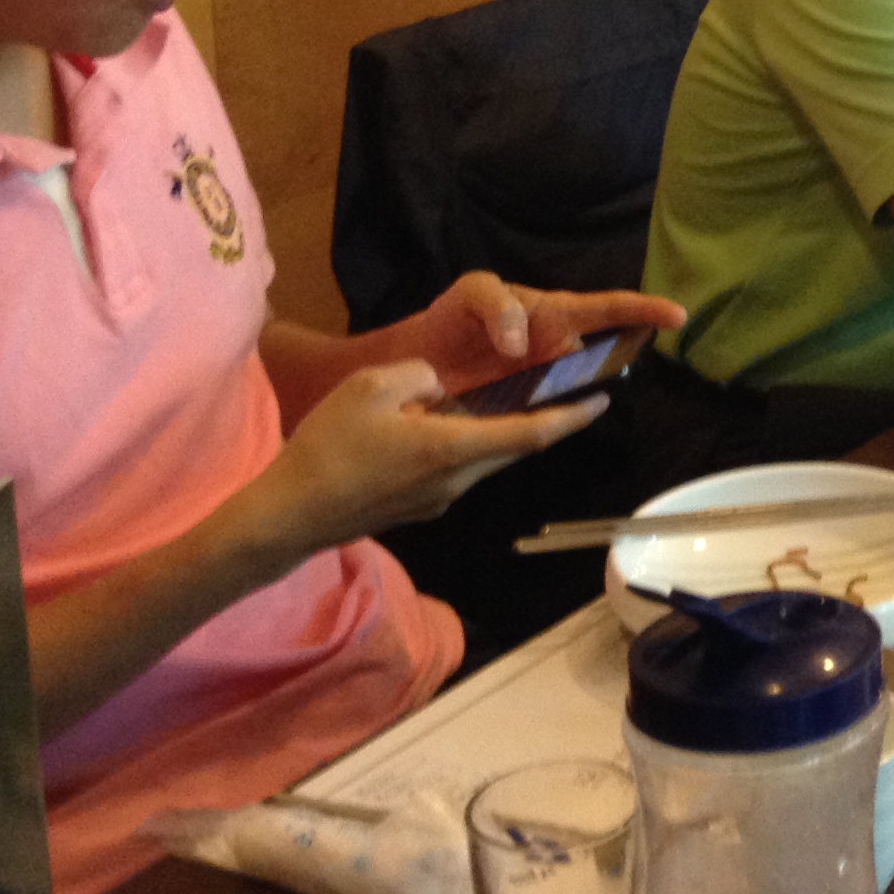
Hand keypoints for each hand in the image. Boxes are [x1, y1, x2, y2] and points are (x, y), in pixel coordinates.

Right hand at [253, 361, 603, 552]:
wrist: (290, 516)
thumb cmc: (328, 449)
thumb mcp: (370, 388)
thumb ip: (418, 376)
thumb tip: (438, 387)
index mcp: (453, 448)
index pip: (530, 434)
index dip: (571, 418)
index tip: (602, 401)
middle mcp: (457, 480)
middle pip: (514, 448)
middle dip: (544, 422)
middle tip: (566, 393)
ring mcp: (439, 499)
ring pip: (484, 460)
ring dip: (499, 434)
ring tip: (503, 403)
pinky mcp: (420, 508)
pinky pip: (456, 471)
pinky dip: (465, 446)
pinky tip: (442, 428)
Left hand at [406, 272, 683, 398]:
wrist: (412, 363)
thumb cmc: (452, 320)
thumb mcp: (472, 293)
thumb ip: (497, 305)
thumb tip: (521, 343)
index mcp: (554, 314)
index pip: (608, 307)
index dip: (643, 309)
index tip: (676, 315)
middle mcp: (559, 349)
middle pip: (607, 349)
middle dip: (627, 350)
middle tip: (635, 356)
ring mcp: (545, 383)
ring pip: (584, 386)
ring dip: (594, 388)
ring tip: (596, 393)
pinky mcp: (525, 412)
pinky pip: (552, 416)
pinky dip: (562, 419)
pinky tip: (562, 422)